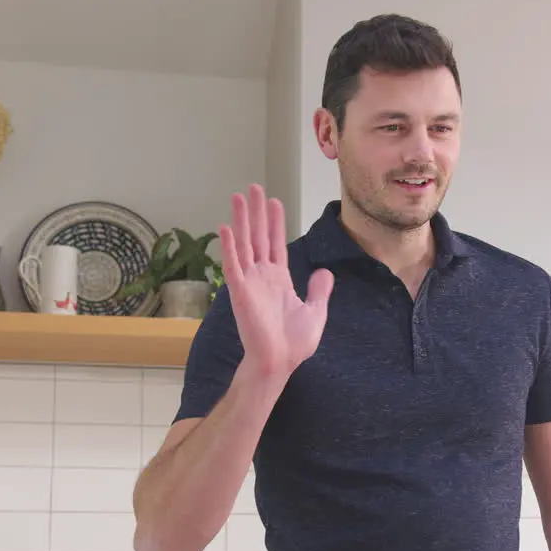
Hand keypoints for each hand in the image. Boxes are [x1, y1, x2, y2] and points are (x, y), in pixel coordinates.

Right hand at [219, 184, 333, 379]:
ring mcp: (250, 282)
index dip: (274, 222)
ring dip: (241, 220)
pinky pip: (234, 265)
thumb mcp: (316, 311)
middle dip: (256, 212)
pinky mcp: (240, 292)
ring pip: (244, 244)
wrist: (280, 362)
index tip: (273, 201)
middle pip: (258, 236)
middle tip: (253, 188)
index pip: (275, 243)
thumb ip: (319, 290)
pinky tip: (226, 228)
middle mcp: (262, 277)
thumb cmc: (294, 343)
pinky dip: (229, 247)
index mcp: (279, 280)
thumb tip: (324, 272)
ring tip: (239, 197)